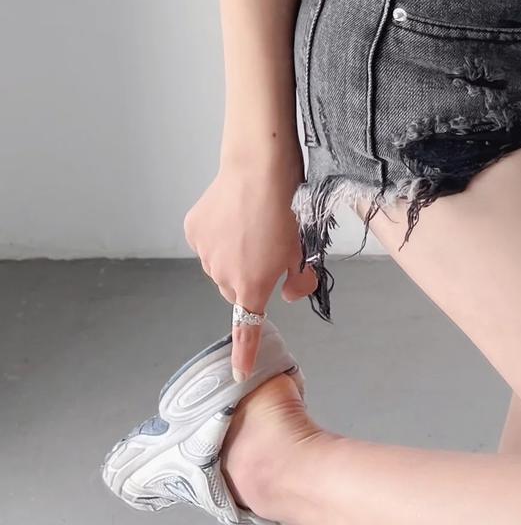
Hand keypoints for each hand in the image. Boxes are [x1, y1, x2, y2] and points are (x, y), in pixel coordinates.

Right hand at [183, 151, 316, 380]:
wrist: (258, 168)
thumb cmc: (288, 209)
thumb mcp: (304, 247)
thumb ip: (300, 279)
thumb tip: (288, 294)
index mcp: (252, 285)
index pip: (248, 328)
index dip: (245, 352)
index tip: (239, 373)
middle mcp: (222, 275)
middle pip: (236, 287)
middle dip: (250, 278)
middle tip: (270, 249)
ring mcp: (204, 252)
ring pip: (220, 264)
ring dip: (234, 254)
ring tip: (253, 224)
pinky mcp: (194, 228)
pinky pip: (209, 240)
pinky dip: (220, 234)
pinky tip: (234, 213)